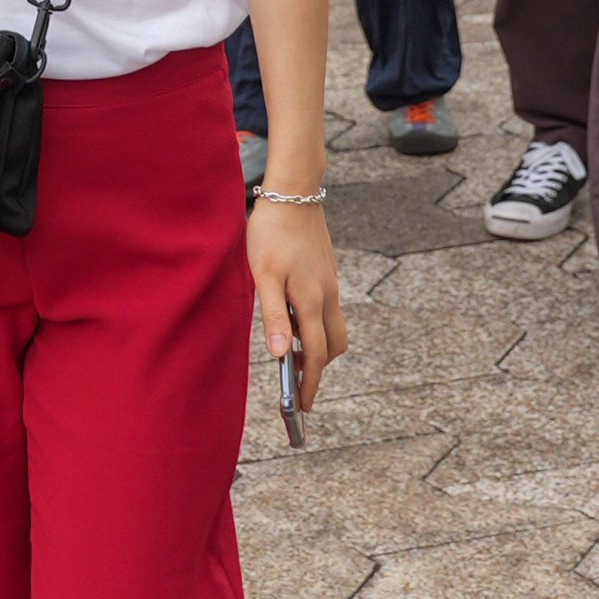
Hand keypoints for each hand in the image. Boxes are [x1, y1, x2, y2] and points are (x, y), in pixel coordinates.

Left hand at [250, 194, 347, 415]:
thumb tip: (279, 355)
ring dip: (319, 346)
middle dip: (318, 369)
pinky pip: (329, 311)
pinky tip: (295, 319)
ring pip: (335, 329)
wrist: (294, 193)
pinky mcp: (328, 273)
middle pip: (332, 347)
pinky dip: (317, 326)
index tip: (301, 406)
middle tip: (296, 383)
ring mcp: (330, 284)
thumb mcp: (264, 275)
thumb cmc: (272, 232)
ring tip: (291, 351)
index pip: (315, 354)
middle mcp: (327, 296)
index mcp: (311, 300)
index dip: (308, 383)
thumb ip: (272, 316)